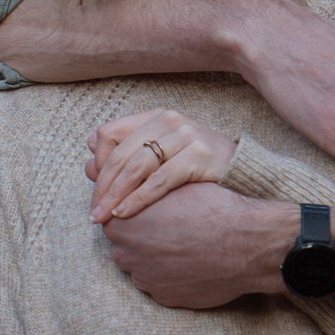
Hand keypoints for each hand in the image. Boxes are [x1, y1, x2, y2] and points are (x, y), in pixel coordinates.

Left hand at [87, 109, 238, 222]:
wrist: (246, 176)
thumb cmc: (200, 171)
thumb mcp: (163, 156)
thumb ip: (130, 154)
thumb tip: (89, 159)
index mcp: (155, 118)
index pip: (109, 134)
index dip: (98, 163)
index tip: (96, 190)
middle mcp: (169, 121)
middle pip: (121, 153)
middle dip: (103, 186)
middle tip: (94, 213)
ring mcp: (185, 135)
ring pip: (136, 167)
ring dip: (116, 195)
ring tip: (104, 217)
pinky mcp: (199, 155)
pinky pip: (159, 180)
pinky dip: (138, 199)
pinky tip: (126, 213)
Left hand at [101, 185, 286, 306]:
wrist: (246, 243)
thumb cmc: (210, 206)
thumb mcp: (172, 185)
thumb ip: (138, 185)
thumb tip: (117, 178)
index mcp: (123, 223)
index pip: (112, 216)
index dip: (133, 211)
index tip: (152, 210)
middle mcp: (127, 254)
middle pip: (125, 244)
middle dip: (142, 237)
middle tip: (172, 228)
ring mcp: (145, 279)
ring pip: (142, 266)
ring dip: (155, 258)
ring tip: (184, 245)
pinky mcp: (164, 298)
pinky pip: (160, 285)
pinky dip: (171, 275)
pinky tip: (191, 263)